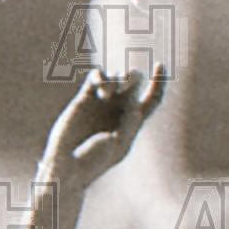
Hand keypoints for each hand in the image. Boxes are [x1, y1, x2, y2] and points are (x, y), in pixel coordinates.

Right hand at [41, 67, 166, 191]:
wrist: (68, 163)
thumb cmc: (95, 160)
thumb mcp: (119, 144)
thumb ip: (129, 123)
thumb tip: (134, 102)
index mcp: (133, 122)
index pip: (152, 98)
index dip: (160, 82)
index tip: (160, 64)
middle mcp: (119, 109)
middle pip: (134, 80)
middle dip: (132, 77)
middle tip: (124, 86)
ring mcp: (102, 102)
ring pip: (116, 75)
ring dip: (116, 77)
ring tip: (107, 92)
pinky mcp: (84, 97)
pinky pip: (96, 76)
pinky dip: (100, 76)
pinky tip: (99, 85)